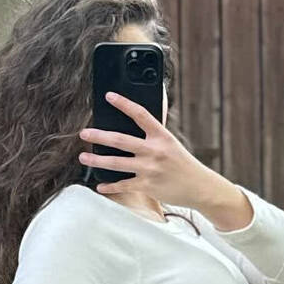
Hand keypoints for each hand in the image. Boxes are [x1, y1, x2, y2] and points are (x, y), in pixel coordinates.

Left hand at [78, 92, 244, 218]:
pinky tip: (99, 185)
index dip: (123, 103)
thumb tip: (138, 118)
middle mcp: (154, 151)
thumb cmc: (182, 163)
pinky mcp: (147, 186)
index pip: (140, 114)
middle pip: (120, 140)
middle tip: (84, 133)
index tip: (109, 96)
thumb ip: (154, 132)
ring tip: (84, 157)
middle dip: (99, 136)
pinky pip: (123, 185)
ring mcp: (149, 169)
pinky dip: (110, 186)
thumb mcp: (171, 143)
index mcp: (161, 135)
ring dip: (97, 160)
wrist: (199, 187)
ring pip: (117, 163)